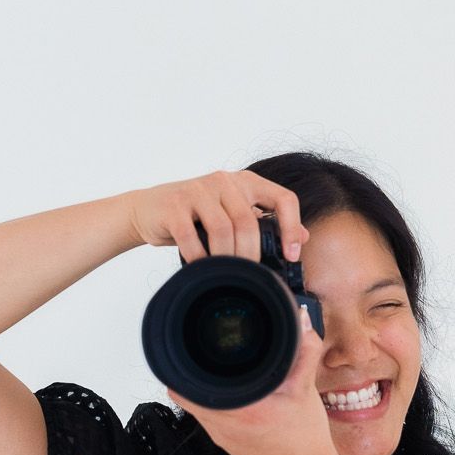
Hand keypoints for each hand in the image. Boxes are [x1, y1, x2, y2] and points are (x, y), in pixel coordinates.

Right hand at [128, 169, 311, 264]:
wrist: (150, 209)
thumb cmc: (197, 215)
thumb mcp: (233, 211)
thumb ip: (265, 220)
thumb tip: (304, 236)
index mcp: (246, 181)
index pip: (283, 198)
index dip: (292, 227)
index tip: (291, 254)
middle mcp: (224, 180)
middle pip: (249, 221)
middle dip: (252, 253)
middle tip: (249, 274)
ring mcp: (197, 190)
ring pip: (222, 229)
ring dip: (226, 257)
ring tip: (225, 273)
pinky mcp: (174, 205)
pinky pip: (191, 236)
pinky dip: (199, 257)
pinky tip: (202, 267)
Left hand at [167, 301, 338, 454]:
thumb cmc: (304, 439)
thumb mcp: (306, 391)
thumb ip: (304, 352)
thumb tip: (302, 321)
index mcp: (241, 408)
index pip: (191, 382)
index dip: (187, 359)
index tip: (191, 343)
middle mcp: (222, 423)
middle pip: (183, 390)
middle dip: (190, 367)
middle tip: (199, 349)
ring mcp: (219, 434)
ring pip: (192, 402)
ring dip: (198, 384)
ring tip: (210, 366)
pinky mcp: (222, 440)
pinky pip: (203, 413)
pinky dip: (208, 398)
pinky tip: (224, 389)